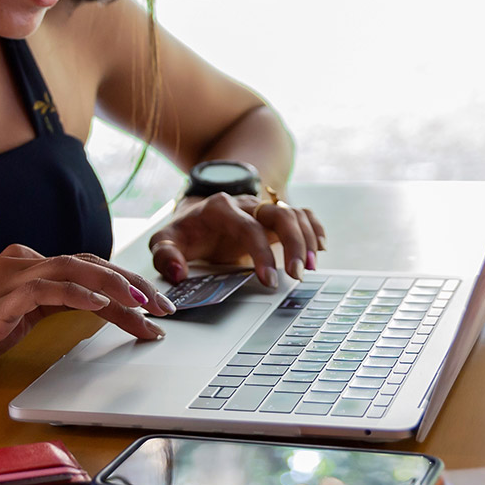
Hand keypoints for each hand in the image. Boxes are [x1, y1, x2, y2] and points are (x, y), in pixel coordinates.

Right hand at [0, 244, 175, 402]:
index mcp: (26, 267)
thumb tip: (99, 306)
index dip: (126, 285)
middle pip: (89, 264)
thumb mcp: (20, 320)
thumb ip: (51, 305)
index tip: (155, 308)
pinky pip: (48, 290)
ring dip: (116, 289)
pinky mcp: (0, 301)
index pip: (87, 268)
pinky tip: (104, 305)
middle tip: (165, 308)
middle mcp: (19, 264)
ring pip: (75, 271)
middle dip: (132, 286)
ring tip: (146, 307)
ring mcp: (8, 278)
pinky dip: (79, 294)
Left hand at [148, 192, 325, 286]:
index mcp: (220, 208)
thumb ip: (165, 256)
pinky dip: (313, 228)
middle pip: (280, 214)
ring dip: (307, 240)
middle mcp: (245, 204)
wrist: (193, 216)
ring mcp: (261, 208)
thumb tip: (177, 273)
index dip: (262, 253)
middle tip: (298, 275)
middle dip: (294, 244)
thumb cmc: (183, 233)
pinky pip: (301, 214)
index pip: (248, 227)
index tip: (269, 281)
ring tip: (309, 269)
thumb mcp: (164, 242)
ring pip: (294, 213)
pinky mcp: (272, 216)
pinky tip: (319, 248)